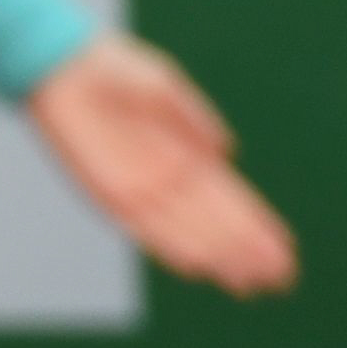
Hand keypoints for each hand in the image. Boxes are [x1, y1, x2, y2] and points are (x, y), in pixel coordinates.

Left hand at [24, 33, 298, 295]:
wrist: (61, 64)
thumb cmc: (113, 68)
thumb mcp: (162, 86)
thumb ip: (194, 117)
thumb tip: (227, 151)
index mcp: (185, 152)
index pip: (230, 197)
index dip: (257, 223)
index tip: (285, 248)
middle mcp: (166, 177)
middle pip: (215, 222)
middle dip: (247, 249)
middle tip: (280, 278)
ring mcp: (138, 187)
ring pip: (187, 232)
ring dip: (217, 257)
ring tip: (248, 283)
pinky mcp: (106, 192)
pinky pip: (143, 228)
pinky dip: (170, 247)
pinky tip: (196, 266)